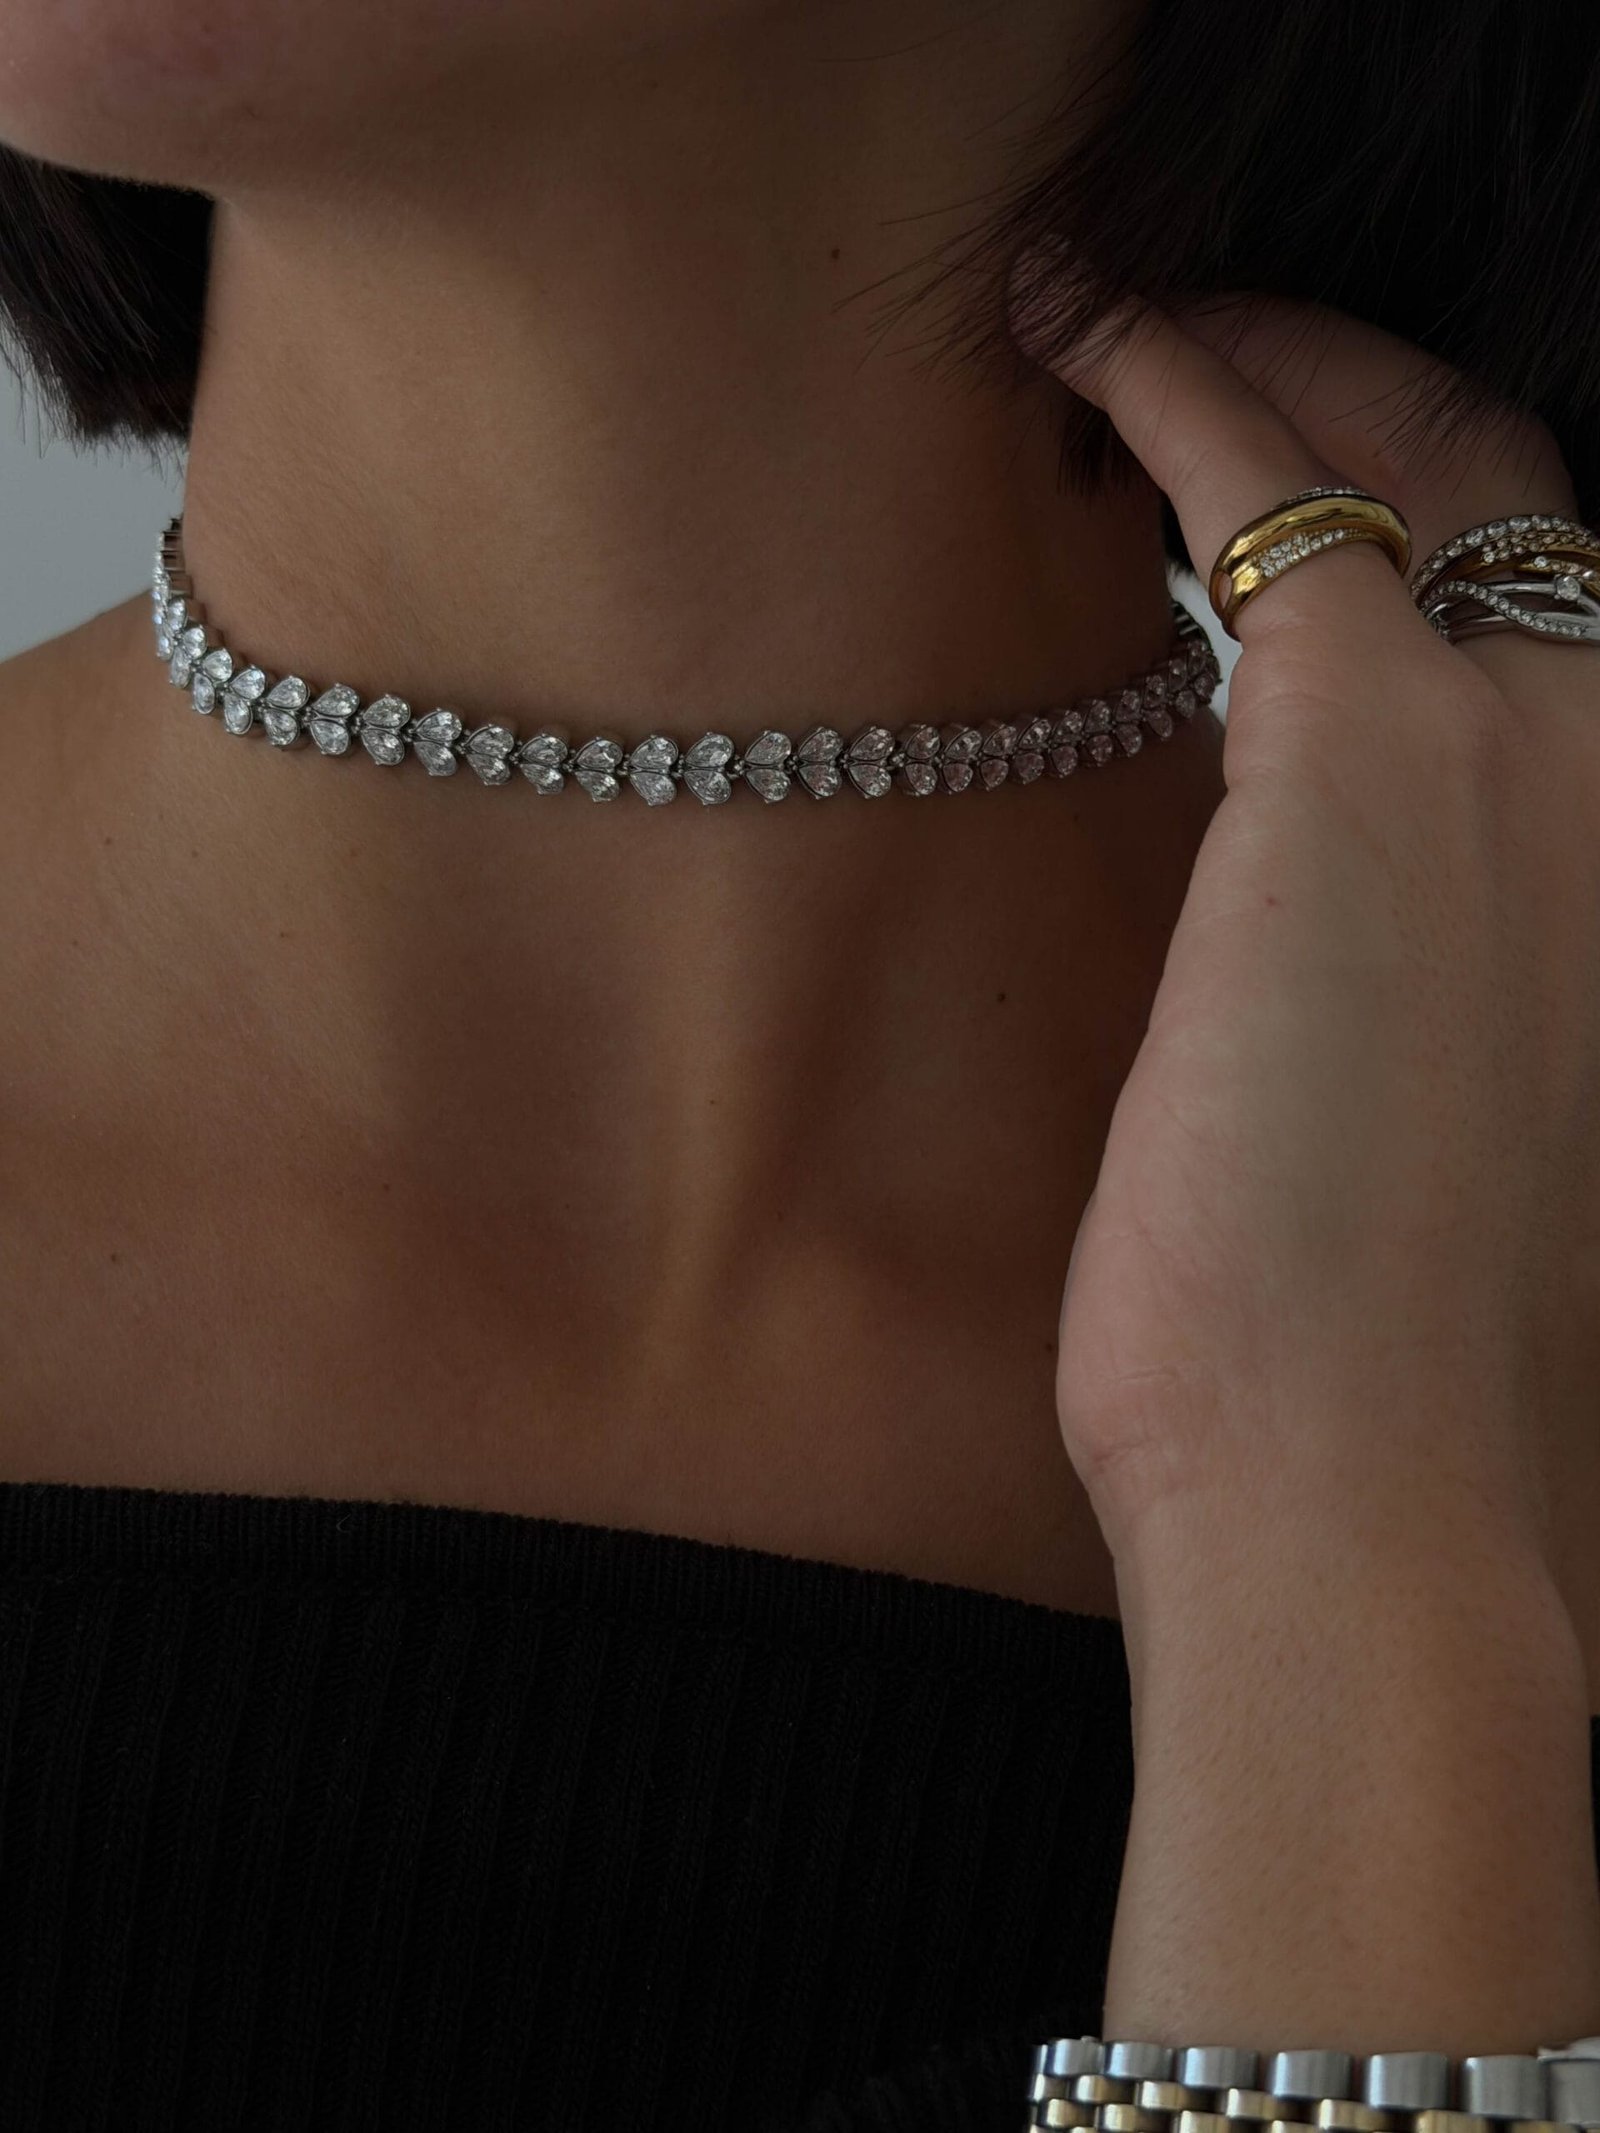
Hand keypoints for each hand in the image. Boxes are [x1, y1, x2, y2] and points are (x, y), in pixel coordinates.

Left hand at [1011, 275, 1599, 1584]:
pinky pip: (1269, 489)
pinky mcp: (1366, 749)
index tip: (1312, 485)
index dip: (1438, 510)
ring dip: (1271, 352)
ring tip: (1133, 312)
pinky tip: (1085, 336)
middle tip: (1226, 345)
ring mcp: (1519, 739)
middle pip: (1511, 475)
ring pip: (1407, 447)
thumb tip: (1317, 955)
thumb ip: (1412, 995)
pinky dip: (1181, 385)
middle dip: (1369, 377)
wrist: (1372, 1486)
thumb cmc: (1381, 1364)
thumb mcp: (1446, 1145)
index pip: (1557, 602)